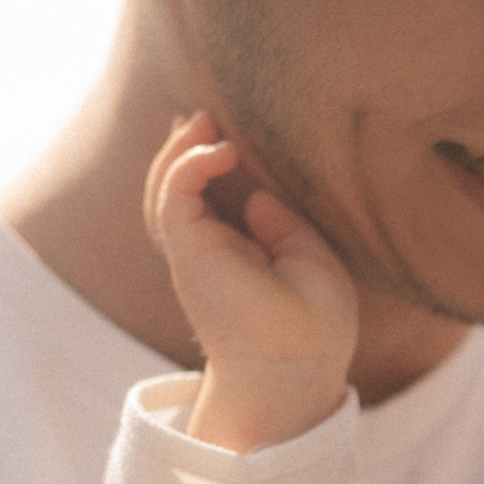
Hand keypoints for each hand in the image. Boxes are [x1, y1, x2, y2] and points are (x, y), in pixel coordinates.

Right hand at [143, 112, 358, 451]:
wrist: (300, 367)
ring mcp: (195, 253)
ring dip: (179, 151)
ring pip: (166, 190)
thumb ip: (282, 222)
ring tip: (202, 121)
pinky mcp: (187, 251)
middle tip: (202, 116)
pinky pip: (174, 195)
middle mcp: (211, 254)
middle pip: (180, 191)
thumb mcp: (312, 259)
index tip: (226, 136)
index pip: (214, 202)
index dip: (212, 165)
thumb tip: (256, 194)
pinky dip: (189, 165)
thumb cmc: (317, 326)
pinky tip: (219, 150)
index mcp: (240, 257)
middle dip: (184, 150)